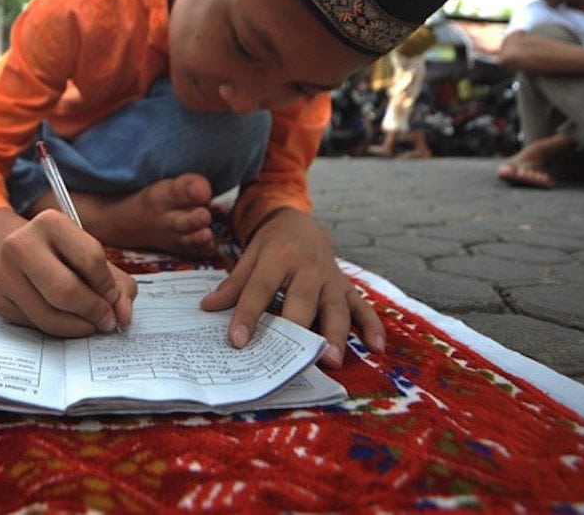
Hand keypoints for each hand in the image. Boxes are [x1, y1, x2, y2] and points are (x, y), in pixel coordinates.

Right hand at [0, 208, 136, 336]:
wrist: (16, 251)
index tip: (113, 298)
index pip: (90, 259)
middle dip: (93, 311)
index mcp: (51, 222)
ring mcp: (4, 273)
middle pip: (65, 291)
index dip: (108, 286)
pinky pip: (35, 325)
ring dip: (78, 326)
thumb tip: (123, 316)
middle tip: (106, 320)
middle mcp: (21, 244)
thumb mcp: (93, 257)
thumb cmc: (63, 255)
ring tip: (90, 324)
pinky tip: (66, 321)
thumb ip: (118, 285)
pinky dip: (58, 329)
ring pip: (49, 315)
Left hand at [200, 208, 384, 368]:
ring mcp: (331, 279)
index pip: (260, 290)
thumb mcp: (249, 257)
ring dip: (336, 334)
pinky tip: (377, 347)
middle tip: (293, 357)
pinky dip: (372, 326)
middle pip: (302, 301)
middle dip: (298, 329)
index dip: (248, 316)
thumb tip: (207, 308)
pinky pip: (363, 307)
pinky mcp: (348, 287)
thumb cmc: (271, 246)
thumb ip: (233, 285)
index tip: (238, 342)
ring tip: (332, 359)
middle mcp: (308, 268)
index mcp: (278, 258)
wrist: (300, 223)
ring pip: (336, 308)